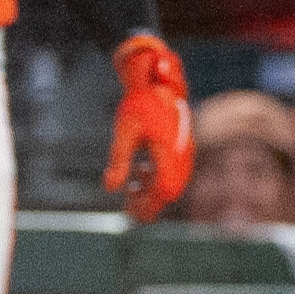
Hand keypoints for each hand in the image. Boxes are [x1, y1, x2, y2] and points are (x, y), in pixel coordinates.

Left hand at [103, 32, 194, 218]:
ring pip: (172, 184)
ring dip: (152, 191)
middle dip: (148, 203)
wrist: (158, 80)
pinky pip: (173, 173)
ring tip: (132, 189)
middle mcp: (182, 155)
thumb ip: (119, 160)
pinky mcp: (183, 148)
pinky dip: (156, 178)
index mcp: (169, 153)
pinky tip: (140, 173)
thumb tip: (109, 188)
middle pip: (168, 193)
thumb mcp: (124, 131)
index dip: (148, 207)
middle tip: (127, 205)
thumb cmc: (139, 103)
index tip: (129, 212)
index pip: (162, 193)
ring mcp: (185, 152)